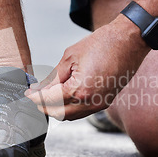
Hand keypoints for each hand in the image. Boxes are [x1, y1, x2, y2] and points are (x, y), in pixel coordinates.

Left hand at [26, 16, 149, 119]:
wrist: (129, 41)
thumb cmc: (102, 43)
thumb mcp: (70, 57)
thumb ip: (54, 77)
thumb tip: (41, 89)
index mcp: (80, 90)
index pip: (50, 100)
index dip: (35, 98)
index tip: (27, 93)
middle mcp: (91, 102)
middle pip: (59, 113)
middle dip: (44, 107)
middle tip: (34, 96)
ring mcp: (100, 104)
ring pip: (71, 115)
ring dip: (57, 109)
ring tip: (46, 96)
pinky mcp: (106, 101)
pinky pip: (82, 111)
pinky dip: (70, 107)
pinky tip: (63, 96)